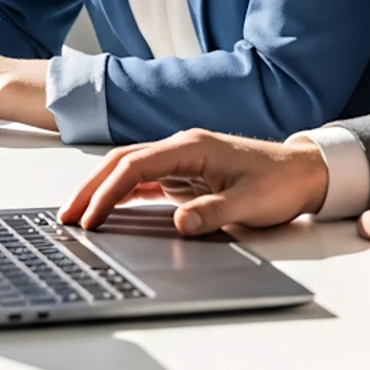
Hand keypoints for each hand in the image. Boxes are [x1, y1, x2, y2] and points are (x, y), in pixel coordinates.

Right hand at [59, 128, 329, 235]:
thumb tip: (178, 222)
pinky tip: (108, 208)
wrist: (304, 171)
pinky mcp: (186, 173)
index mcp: (192, 147)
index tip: (90, 218)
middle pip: (124, 162)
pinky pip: (145, 179)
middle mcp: (182, 147)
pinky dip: (122, 191)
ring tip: (78, 214)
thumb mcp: (250, 203)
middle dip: (92, 187)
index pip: (137, 166)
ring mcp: (183, 159)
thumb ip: (212, 212)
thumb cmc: (280, 183)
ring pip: (130, 168)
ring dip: (102, 188)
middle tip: (65, 216)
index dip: (108, 192)